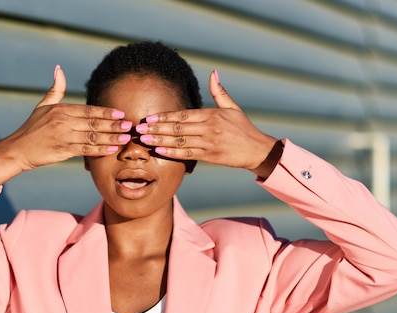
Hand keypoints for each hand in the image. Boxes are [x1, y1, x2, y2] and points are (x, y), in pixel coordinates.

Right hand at [0, 66, 131, 186]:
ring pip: (93, 137)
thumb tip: (59, 69)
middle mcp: (64, 121)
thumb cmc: (32, 128)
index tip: (121, 113)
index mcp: (62, 110)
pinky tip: (112, 149)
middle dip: (113, 124)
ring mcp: (64, 136)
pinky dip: (100, 150)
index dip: (106, 112)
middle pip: (94, 123)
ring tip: (125, 137)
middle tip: (129, 125)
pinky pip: (86, 150)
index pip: (89, 110)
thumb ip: (56, 89)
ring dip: (111, 137)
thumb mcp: (43, 105)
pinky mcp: (63, 150)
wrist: (18, 149)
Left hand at [134, 70, 277, 175]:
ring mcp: (209, 143)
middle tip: (139, 129)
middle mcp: (209, 128)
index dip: (165, 116)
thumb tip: (213, 72)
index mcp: (211, 114)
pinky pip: (188, 154)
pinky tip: (160, 152)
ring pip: (180, 141)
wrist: (257, 149)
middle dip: (157, 129)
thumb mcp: (232, 107)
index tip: (150, 118)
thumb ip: (219, 91)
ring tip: (144, 140)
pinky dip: (173, 154)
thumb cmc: (243, 128)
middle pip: (178, 128)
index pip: (183, 115)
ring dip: (160, 141)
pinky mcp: (210, 156)